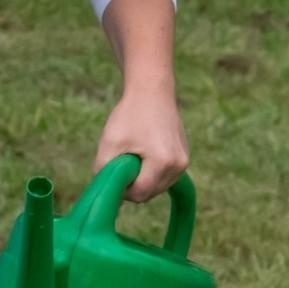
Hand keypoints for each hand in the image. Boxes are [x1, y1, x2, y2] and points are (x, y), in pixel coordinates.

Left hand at [93, 80, 188, 202]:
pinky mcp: (184, 157)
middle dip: (132, 182)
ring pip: (156, 186)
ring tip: (134, 152)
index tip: (114, 169)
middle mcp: (179, 166)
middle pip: (149, 193)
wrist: (151, 90)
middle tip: (122, 158)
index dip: (122, 188)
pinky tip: (144, 151)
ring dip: (142, 177)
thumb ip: (104, 172)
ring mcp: (184, 162)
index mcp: (163, 162)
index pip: (139, 194)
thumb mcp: (110, 142)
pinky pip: (164, 176)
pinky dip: (150, 170)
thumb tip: (107, 197)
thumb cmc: (129, 114)